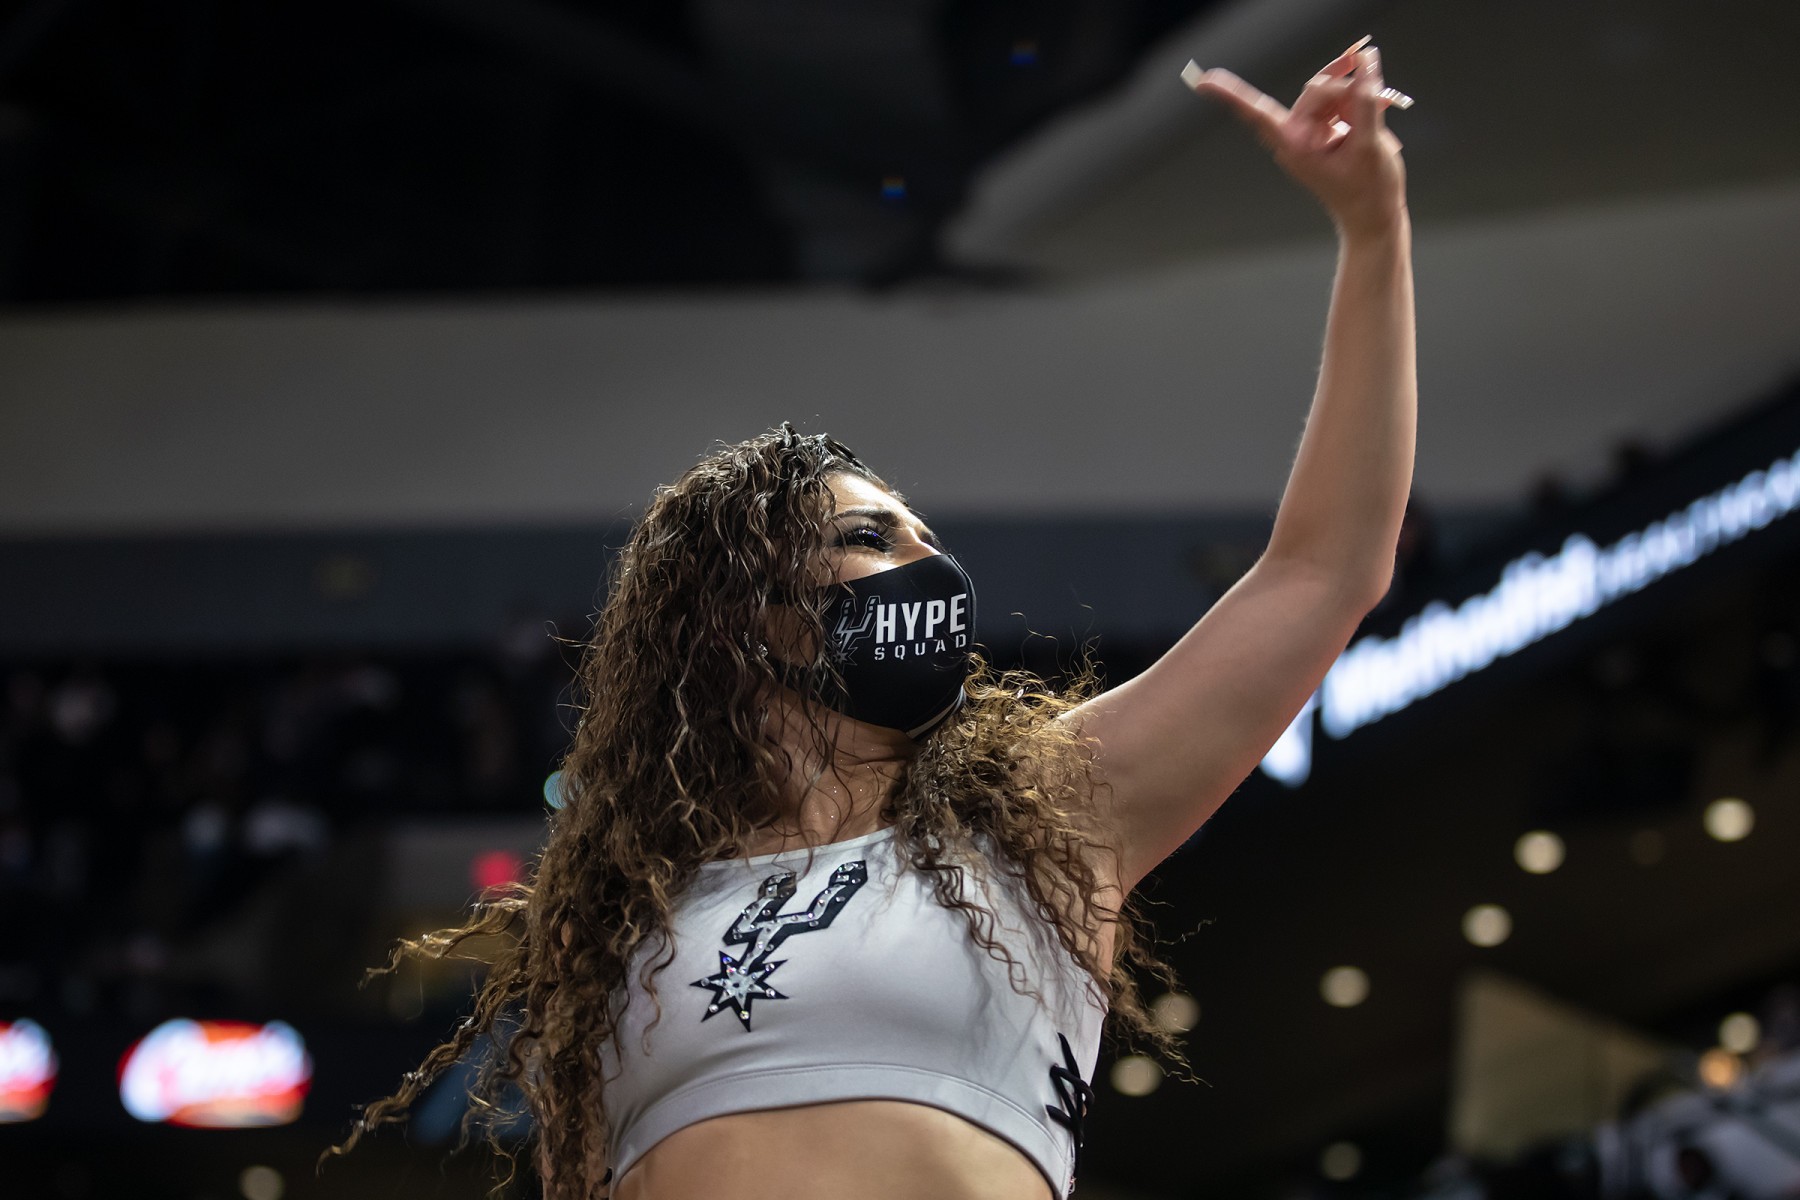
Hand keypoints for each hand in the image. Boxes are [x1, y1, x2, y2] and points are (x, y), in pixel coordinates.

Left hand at [1184, 39, 1407, 239]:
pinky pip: (1337, 101)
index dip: (1232, 95)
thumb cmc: (1368, 190)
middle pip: (1316, 89)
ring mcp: (1309, 132)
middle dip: (1346, 88)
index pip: (1258, 113)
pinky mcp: (1323, 129)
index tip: (1203, 82)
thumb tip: (1365, 61)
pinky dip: (1357, 102)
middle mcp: (1296, 136)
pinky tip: (1374, 111)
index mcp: (1295, 145)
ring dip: (1356, 96)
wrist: (1374, 215)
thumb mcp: (1369, 143)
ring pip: (1329, 91)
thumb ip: (1365, 100)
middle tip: (1375, 91)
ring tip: (1376, 115)